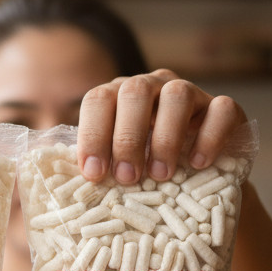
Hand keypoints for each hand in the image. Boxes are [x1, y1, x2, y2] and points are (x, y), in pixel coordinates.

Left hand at [76, 69, 246, 183]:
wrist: (200, 181)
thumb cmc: (146, 173)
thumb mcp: (116, 167)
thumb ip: (92, 167)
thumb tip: (46, 182)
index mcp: (118, 98)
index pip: (98, 100)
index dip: (93, 135)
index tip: (94, 174)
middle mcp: (152, 88)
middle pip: (134, 93)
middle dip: (127, 138)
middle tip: (127, 178)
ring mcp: (191, 94)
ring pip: (177, 95)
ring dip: (165, 137)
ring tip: (161, 175)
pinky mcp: (225, 109)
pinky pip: (221, 109)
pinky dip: (209, 135)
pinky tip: (198, 163)